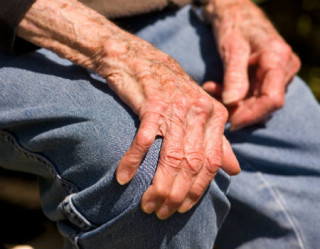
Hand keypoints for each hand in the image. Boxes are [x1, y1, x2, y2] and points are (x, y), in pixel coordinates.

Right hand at [17, 0, 239, 219]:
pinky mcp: (152, 104)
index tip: (183, 207)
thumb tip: (234, 169)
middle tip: (162, 212)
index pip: (212, 163)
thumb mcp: (201, 114)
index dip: (198, 190)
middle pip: (192, 164)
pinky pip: (144, 141)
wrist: (144, 62)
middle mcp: (199, 112)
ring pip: (171, 158)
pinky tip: (124, 178)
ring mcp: (176, 108)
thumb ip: (218, 142)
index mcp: (215, 116)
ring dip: (158, 186)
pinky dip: (133, 161)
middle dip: (177, 194)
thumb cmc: (173, 91)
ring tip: (147, 204)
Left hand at [202, 0, 300, 129]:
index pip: (272, 100)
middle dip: (241, 110)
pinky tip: (216, 87)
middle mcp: (284, 66)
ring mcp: (277, 70)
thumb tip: (232, 104)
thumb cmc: (233, 24)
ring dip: (235, 102)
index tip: (231, 123)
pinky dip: (235, 94)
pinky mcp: (267, 73)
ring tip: (212, 91)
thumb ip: (234, 76)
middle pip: (266, 103)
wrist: (233, 9)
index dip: (252, 115)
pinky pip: (253, 92)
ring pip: (258, 99)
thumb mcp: (231, 48)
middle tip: (218, 109)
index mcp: (278, 58)